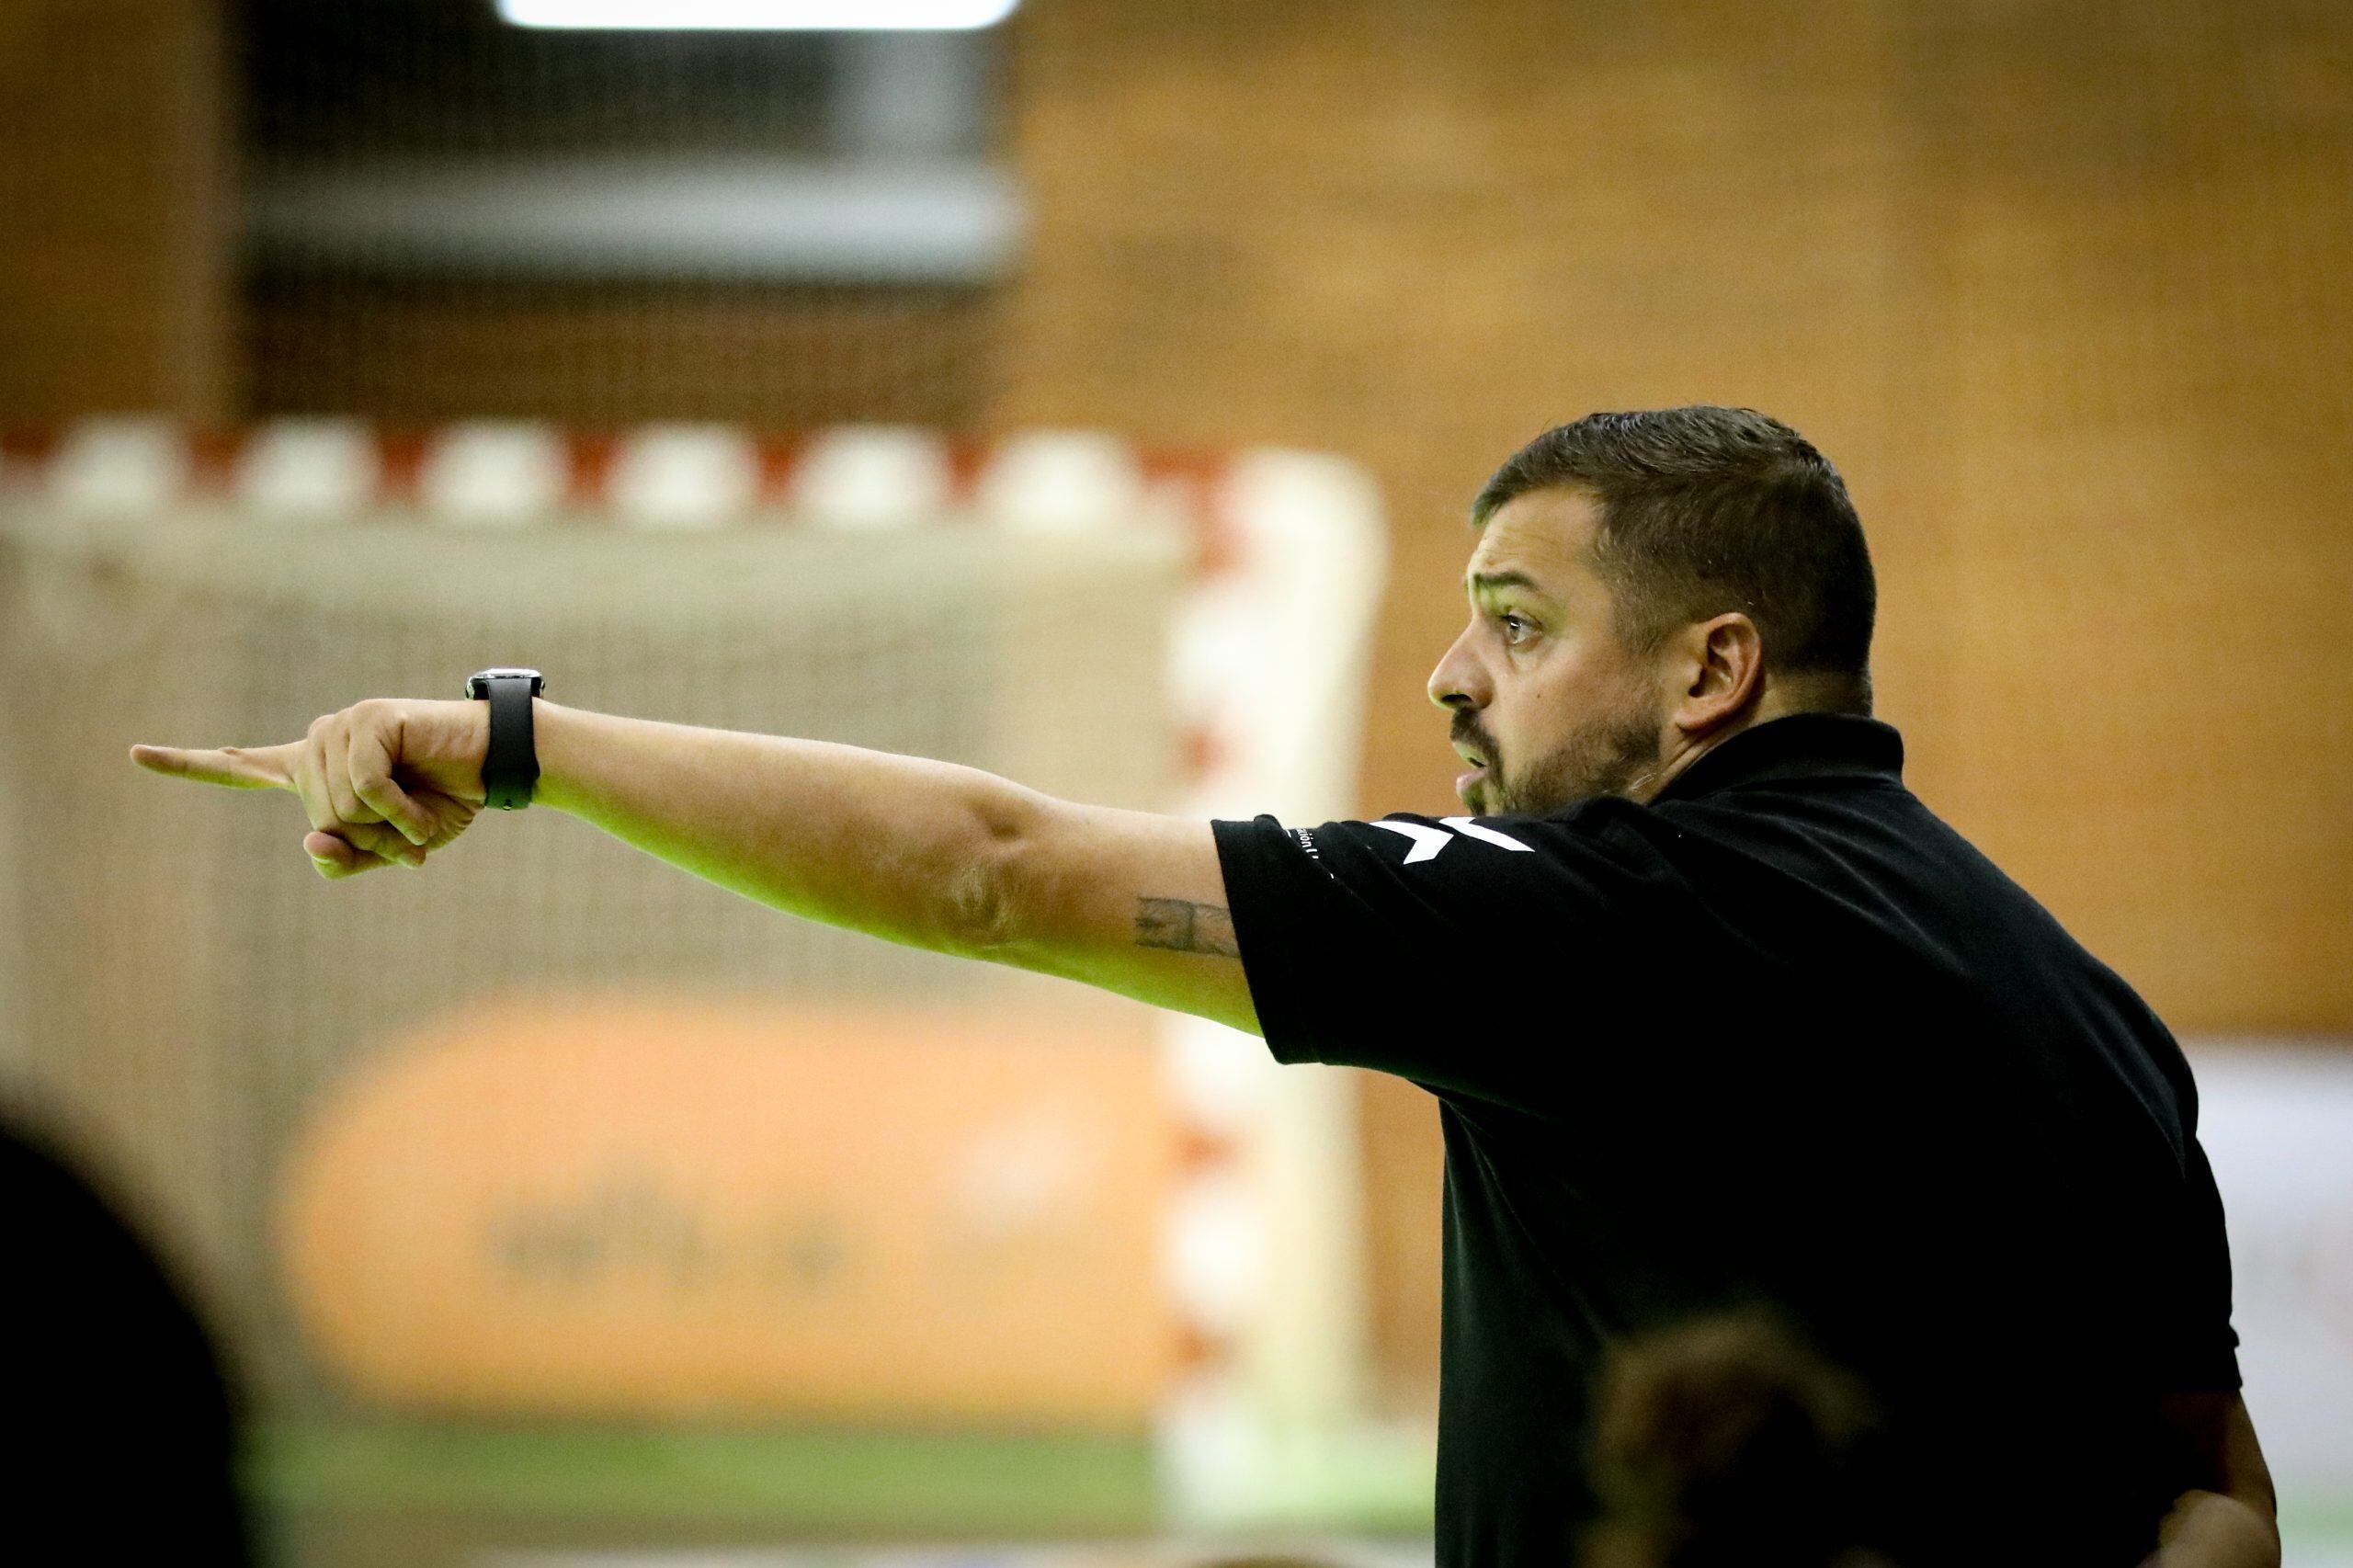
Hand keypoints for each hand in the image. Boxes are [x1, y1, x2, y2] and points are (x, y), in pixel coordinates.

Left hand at [131, 697, 490, 878]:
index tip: (134, 754)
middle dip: (369, 838)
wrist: (494, 770)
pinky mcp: (368, 721)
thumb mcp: (391, 848)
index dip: (188, 764)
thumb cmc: (444, 803)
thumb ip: (345, 858)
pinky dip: (397, 810)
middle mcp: (318, 742)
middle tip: (410, 829)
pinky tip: (421, 806)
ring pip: (338, 805)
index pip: (242, 768)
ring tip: (419, 811)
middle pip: (317, 817)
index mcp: (314, 769)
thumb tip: (310, 841)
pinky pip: (365, 787)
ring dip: (387, 825)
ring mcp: (341, 727)